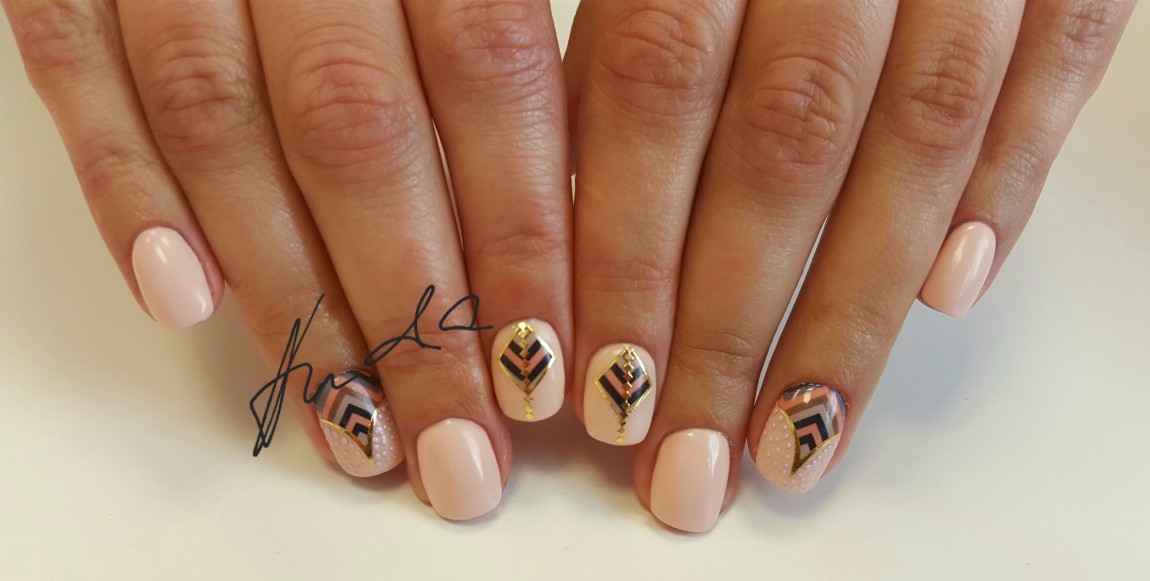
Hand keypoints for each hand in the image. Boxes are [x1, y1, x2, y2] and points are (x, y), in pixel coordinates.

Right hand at [3, 0, 572, 519]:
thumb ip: (513, 54)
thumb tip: (589, 219)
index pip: (492, 72)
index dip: (524, 231)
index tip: (553, 369)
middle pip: (359, 126)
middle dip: (416, 307)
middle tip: (460, 447)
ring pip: (223, 120)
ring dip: (288, 291)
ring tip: (352, 422)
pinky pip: (74, 59)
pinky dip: (124, 186)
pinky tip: (183, 303)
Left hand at [562, 0, 1132, 530]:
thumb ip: (619, 57)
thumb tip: (567, 223)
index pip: (649, 83)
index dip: (621, 244)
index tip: (590, 379)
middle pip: (780, 137)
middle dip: (722, 316)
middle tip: (677, 457)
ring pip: (915, 132)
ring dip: (849, 304)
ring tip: (791, 437)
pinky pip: (1057, 60)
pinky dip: (1005, 182)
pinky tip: (949, 298)